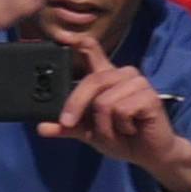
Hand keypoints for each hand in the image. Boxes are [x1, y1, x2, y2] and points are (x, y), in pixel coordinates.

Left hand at [43, 35, 190, 191]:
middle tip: (70, 124)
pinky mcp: (149, 96)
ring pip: (104, 102)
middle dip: (77, 107)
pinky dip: (121, 127)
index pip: (92, 51)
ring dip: (105, 125)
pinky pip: (120, 110)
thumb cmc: (121, 138)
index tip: (68, 36)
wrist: (149, 154)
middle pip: (91, 82)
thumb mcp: (89, 132)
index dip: (81, 42)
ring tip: (118, 130)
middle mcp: (122, 74)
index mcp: (106, 77)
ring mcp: (138, 82)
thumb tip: (41, 128)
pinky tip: (132, 129)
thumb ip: (68, 127)